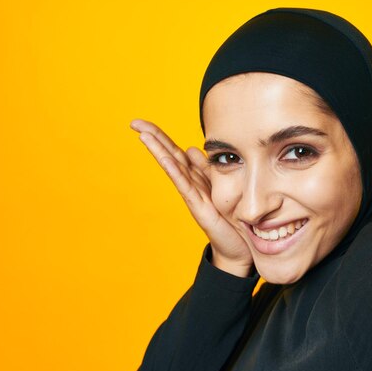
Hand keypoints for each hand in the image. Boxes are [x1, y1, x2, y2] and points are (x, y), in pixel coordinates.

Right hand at [130, 119, 253, 276]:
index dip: (162, 136)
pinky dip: (174, 171)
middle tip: (134, 122)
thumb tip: (191, 148)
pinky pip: (185, 186)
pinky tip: (164, 158)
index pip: (176, 152)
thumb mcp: (220, 186)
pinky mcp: (199, 207)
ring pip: (174, 168)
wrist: (237, 248)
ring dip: (159, 151)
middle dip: (153, 138)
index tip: (143, 123)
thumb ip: (206, 169)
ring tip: (143, 134)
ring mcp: (193, 196)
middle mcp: (191, 185)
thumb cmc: (229, 220)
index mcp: (196, 178)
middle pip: (170, 155)